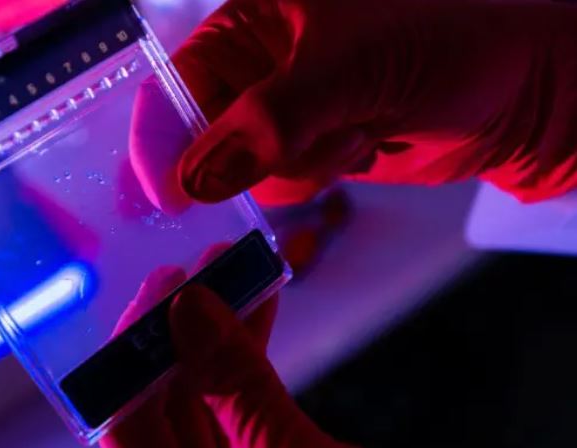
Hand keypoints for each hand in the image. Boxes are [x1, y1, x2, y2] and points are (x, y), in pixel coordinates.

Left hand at [101, 252, 414, 447]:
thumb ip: (236, 389)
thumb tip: (190, 311)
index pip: (124, 425)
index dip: (132, 354)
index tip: (158, 292)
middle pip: (161, 405)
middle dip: (177, 332)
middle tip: (194, 271)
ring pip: (206, 398)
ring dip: (217, 334)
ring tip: (229, 271)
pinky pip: (246, 405)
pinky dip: (251, 356)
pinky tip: (259, 307)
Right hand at [131, 0, 576, 207]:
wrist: (518, 93)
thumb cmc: (446, 44)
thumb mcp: (349, 70)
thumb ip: (267, 122)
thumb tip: (195, 178)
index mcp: (252, 20)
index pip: (176, 82)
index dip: (162, 137)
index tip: (163, 193)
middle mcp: (260, 63)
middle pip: (203, 133)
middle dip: (246, 156)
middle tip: (311, 141)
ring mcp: (285, 110)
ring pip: (243, 167)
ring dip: (299, 164)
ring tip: (357, 128)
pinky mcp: (310, 146)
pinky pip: (281, 182)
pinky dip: (318, 175)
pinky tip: (365, 142)